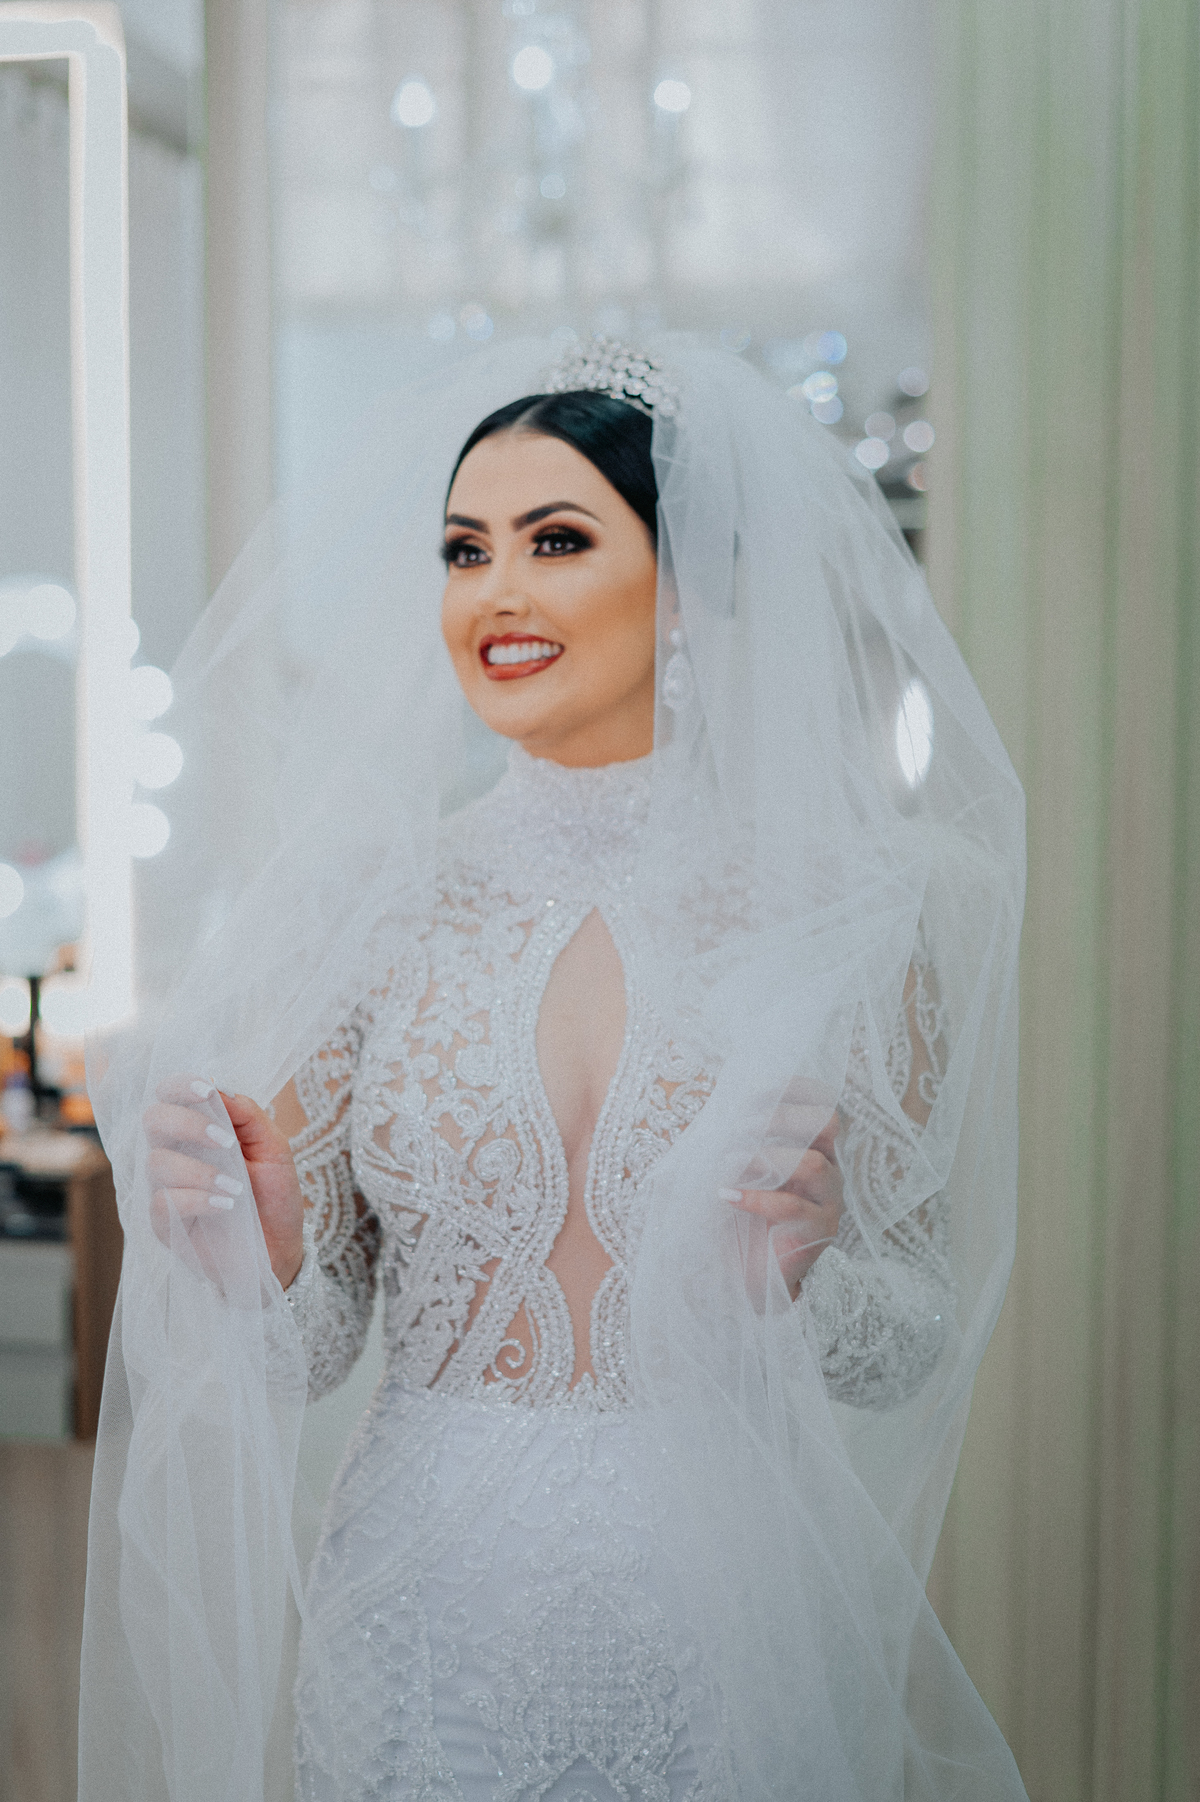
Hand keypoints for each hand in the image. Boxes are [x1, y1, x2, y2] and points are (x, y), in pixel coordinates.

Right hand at [144, 1077, 304, 1290]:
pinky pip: (162, 1201)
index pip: (170, 1096)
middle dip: (187, 1123)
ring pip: (156, 1162)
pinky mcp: (165, 1222)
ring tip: (236, 1188)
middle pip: (153, 1120)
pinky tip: (226, 1206)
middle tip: (223, 1140)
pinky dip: (197, 1200)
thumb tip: (219, 1088)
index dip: (179, 1086)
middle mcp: (177, 1152)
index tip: (205, 1091)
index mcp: (199, 1130)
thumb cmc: (274, 1194)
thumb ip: (248, 1116)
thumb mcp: (274, 1149)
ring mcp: (167, 1187)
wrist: (280, 1247)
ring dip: (200, 1170)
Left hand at [722, 1110, 842, 1300]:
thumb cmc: (738, 1218)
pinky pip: (792, 1206)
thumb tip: (709, 1113)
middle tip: (742, 1124)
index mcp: (812, 1147)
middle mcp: (828, 1169)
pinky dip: (756, 1197)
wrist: (746, 1276)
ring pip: (813, 1164)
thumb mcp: (733, 1173)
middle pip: (826, 1124)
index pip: (821, 1105)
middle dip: (782, 1117)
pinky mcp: (819, 1232)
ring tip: (731, 1162)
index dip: (794, 1090)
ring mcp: (829, 1201)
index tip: (755, 1091)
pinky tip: (728, 1195)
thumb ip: (729, 1143)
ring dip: (767, 1157)